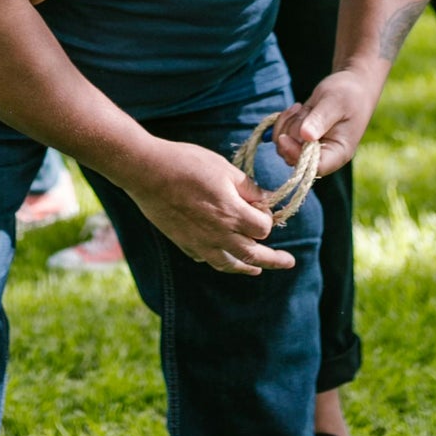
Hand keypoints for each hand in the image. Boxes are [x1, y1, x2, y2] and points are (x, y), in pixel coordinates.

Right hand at [124, 138, 293, 274]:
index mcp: (232, 214)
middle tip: (289, 262)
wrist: (147, 171)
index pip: (263, 228)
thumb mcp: (225, 168)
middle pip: (253, 255)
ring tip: (257, 271)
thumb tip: (265, 202)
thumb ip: (248, 188)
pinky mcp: (184, 243)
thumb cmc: (187, 163)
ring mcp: (199, 242)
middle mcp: (218, 234)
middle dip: (273, 259)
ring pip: (229, 264)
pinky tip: (223, 258)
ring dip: (247, 268)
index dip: (268, 219)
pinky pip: (206, 259)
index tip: (264, 208)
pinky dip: (219, 260)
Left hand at [271, 70, 376, 178]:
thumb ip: (320, 119)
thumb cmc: (349, 94)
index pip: (315, 167)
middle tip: (305, 110)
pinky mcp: (301, 138)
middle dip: (291, 133)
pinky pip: (282, 135)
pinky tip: (298, 108)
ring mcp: (311, 147)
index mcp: (338, 152)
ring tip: (304, 107)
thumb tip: (305, 136)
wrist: (352, 85)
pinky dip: (284, 120)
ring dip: (288, 124)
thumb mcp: (336, 102)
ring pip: (284, 146)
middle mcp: (323, 154)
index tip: (285, 137)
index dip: (296, 155)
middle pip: (294, 157)